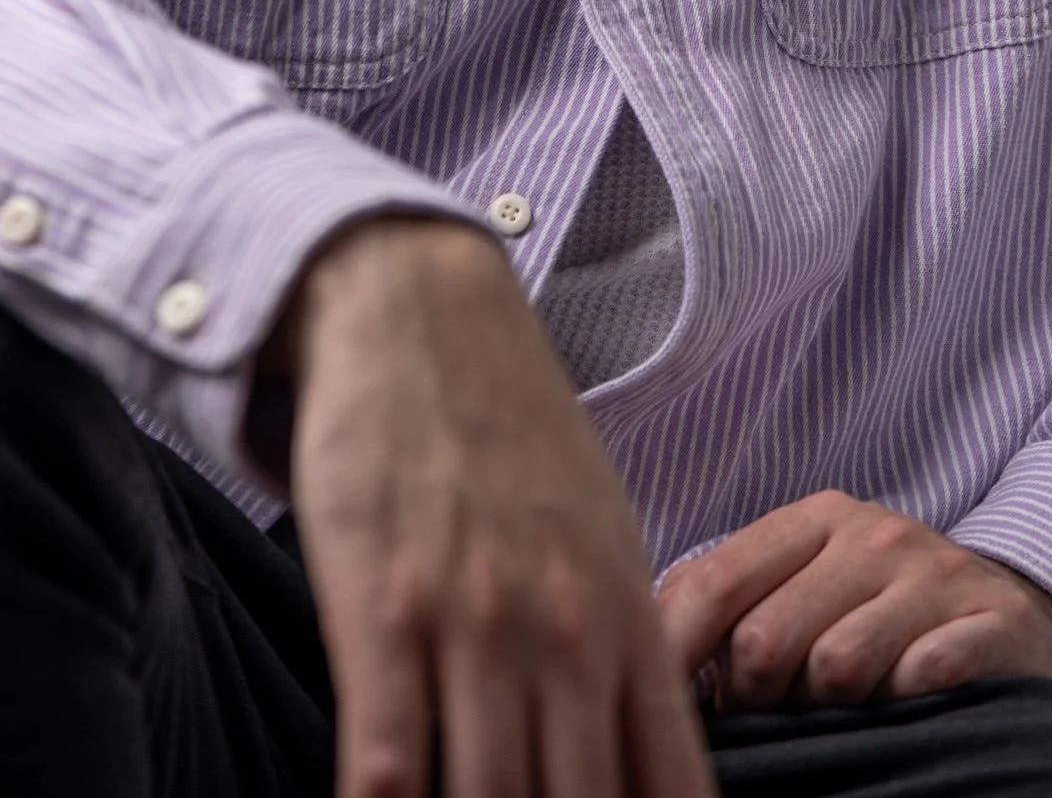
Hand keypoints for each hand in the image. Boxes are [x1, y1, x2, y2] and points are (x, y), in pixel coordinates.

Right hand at [275, 216, 713, 797]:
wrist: (417, 303)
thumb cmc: (509, 427)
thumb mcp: (597, 531)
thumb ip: (622, 651)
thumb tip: (645, 771)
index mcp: (630, 618)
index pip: (670, 796)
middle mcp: (565, 632)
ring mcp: (473, 623)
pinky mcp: (380, 606)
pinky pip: (387, 763)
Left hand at [656, 490, 1051, 711]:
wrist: (1017, 614)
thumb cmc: (885, 613)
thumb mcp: (811, 585)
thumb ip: (739, 604)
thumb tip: (651, 650)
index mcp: (815, 520)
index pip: (715, 581)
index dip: (673, 651)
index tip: (655, 702)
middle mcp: (872, 535)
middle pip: (766, 638)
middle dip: (755, 701)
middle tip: (773, 719)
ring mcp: (935, 575)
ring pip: (838, 667)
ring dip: (829, 713)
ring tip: (843, 713)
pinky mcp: (994, 621)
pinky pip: (923, 677)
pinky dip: (902, 705)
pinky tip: (904, 706)